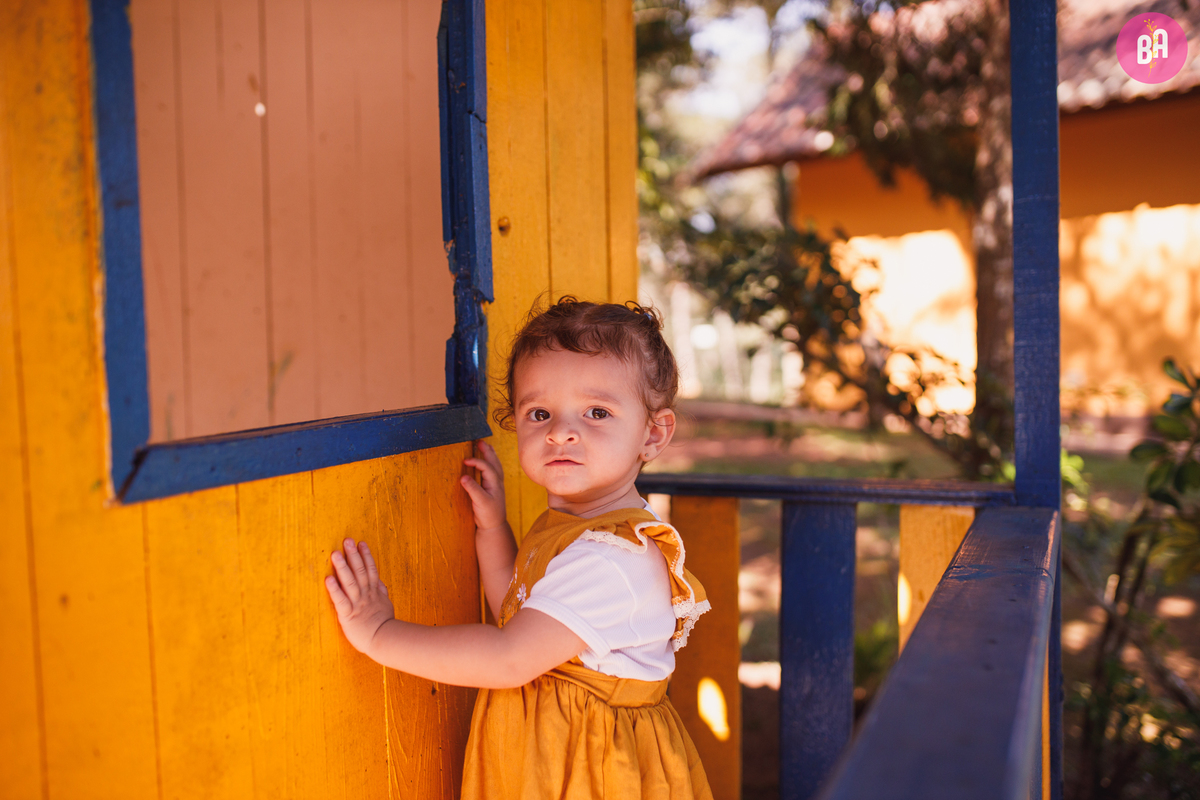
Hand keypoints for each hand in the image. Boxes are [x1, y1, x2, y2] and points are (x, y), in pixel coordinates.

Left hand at [325, 539, 394, 655]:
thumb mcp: (386, 605)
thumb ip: (382, 592)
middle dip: (353, 555)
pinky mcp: (348, 614)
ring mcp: (357, 603)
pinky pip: (340, 600)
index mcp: (374, 592)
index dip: (366, 556)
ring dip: (343, 567)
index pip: (371, 570)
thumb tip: (380, 582)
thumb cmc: (384, 625)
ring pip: (350, 582)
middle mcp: (366, 595)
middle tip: (347, 540)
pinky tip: (328, 579)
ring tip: (335, 554)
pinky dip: (334, 589)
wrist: (384, 640)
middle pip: (360, 571)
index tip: (361, 543)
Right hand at [461, 440, 507, 532]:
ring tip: (485, 446)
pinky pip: (494, 471)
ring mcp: (496, 485)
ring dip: (490, 456)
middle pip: (494, 463)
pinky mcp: (493, 488)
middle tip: (480, 442)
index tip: (464, 461)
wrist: (494, 526)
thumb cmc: (488, 515)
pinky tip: (488, 462)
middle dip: (487, 452)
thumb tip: (463, 477)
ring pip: (495, 466)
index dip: (476, 462)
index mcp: (495, 483)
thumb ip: (473, 489)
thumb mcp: (480, 502)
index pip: (486, 467)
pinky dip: (491, 463)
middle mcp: (497, 482)